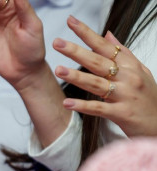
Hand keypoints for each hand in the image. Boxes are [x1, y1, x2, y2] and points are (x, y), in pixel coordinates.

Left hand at [53, 16, 156, 137]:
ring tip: (58, 70)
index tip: (71, 22)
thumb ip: (122, 53)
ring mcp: (124, 95)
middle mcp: (128, 77)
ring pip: (96, 83)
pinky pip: (99, 108)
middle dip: (76, 51)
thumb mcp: (139, 71)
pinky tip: (67, 103)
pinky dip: (83, 106)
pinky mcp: (121, 113)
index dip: (87, 33)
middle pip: (98, 62)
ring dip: (76, 77)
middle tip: (58, 43)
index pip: (105, 46)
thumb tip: (107, 34)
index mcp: (129, 66)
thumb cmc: (148, 97)